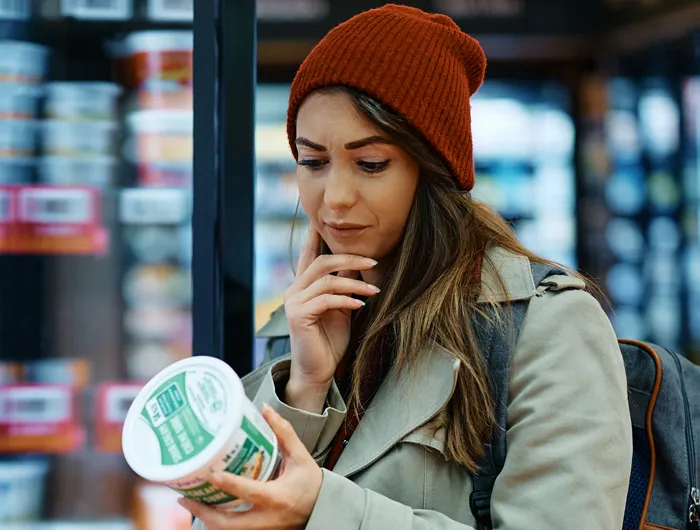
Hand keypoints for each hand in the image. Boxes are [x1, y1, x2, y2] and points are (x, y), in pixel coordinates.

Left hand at [179, 405, 322, 529]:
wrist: (324, 511)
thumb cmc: (313, 485)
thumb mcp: (300, 457)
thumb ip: (283, 433)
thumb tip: (265, 410)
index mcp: (278, 497)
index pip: (251, 492)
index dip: (230, 484)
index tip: (212, 474)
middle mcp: (268, 518)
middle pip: (229, 524)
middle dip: (204, 512)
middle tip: (185, 497)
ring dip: (206, 519)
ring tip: (189, 502)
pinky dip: (217, 523)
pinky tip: (207, 510)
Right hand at [283, 227, 378, 409]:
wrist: (317, 370)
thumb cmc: (330, 340)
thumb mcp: (341, 307)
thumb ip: (344, 285)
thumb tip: (358, 264)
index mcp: (303, 286)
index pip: (309, 254)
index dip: (316, 235)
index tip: (323, 218)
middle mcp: (294, 290)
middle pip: (321, 261)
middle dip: (349, 257)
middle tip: (374, 259)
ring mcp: (293, 302)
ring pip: (326, 279)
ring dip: (354, 282)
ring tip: (375, 289)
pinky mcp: (298, 316)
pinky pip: (326, 299)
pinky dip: (346, 299)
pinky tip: (361, 303)